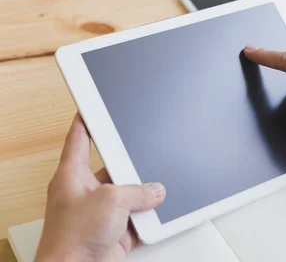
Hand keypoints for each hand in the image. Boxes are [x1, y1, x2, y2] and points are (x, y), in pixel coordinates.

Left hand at [35, 114, 165, 261]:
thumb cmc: (71, 240)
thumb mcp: (110, 201)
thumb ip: (137, 191)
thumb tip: (154, 190)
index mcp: (72, 175)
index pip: (80, 137)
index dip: (88, 119)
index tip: (95, 105)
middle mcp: (85, 191)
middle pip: (114, 166)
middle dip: (132, 166)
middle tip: (144, 160)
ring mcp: (100, 211)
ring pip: (130, 193)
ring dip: (143, 196)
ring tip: (152, 194)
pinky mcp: (114, 230)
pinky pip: (137, 216)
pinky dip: (148, 216)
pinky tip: (155, 214)